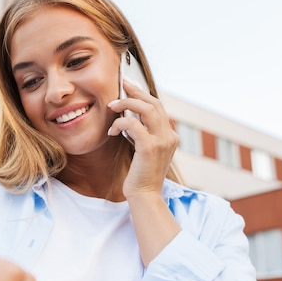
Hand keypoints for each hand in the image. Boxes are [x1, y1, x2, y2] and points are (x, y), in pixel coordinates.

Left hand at [107, 79, 178, 199]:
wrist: (144, 196)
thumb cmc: (140, 176)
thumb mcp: (145, 151)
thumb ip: (143, 135)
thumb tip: (130, 120)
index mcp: (170, 136)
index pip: (158, 107)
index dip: (143, 94)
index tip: (129, 85)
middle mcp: (169, 136)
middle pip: (154, 103)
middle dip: (135, 91)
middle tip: (121, 84)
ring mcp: (162, 141)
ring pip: (146, 109)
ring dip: (126, 104)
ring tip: (112, 106)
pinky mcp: (150, 147)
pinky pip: (133, 125)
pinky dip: (120, 124)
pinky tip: (112, 131)